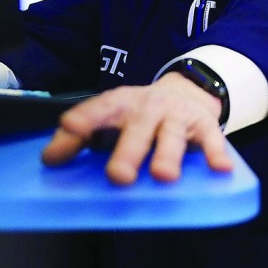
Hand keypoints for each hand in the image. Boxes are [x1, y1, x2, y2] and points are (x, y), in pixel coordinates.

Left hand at [41, 72, 233, 185]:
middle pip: (138, 127)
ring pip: (172, 135)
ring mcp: (177, 115)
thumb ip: (78, 137)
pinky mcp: (204, 124)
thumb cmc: (138, 115)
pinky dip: (215, 153)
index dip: (85, 118)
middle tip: (120, 176)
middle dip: (129, 151)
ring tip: (163, 176)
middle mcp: (149, 106)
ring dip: (167, 155)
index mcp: (121, 103)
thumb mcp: (109, 118)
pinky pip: (211, 138)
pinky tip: (219, 168)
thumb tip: (49, 160)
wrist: (186, 91)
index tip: (71, 129)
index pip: (100, 108)